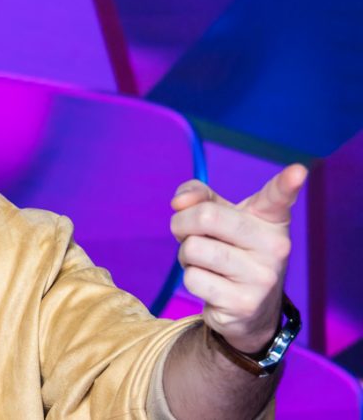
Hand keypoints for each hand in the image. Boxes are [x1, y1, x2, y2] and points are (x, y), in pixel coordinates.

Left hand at [170, 164, 307, 353]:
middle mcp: (274, 246)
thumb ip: (196, 196)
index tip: (298, 171)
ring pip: (193, 249)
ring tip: (204, 262)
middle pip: (206, 217)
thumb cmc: (228, 248)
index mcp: (270, 218)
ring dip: (185, 255)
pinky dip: (191, 278)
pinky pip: (192, 278)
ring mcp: (262, 277)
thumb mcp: (217, 216)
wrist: (247, 308)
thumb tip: (179, 203)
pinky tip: (210, 284)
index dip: (288, 183)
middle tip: (188, 233)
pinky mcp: (244, 303)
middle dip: (181, 223)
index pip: (278, 197)